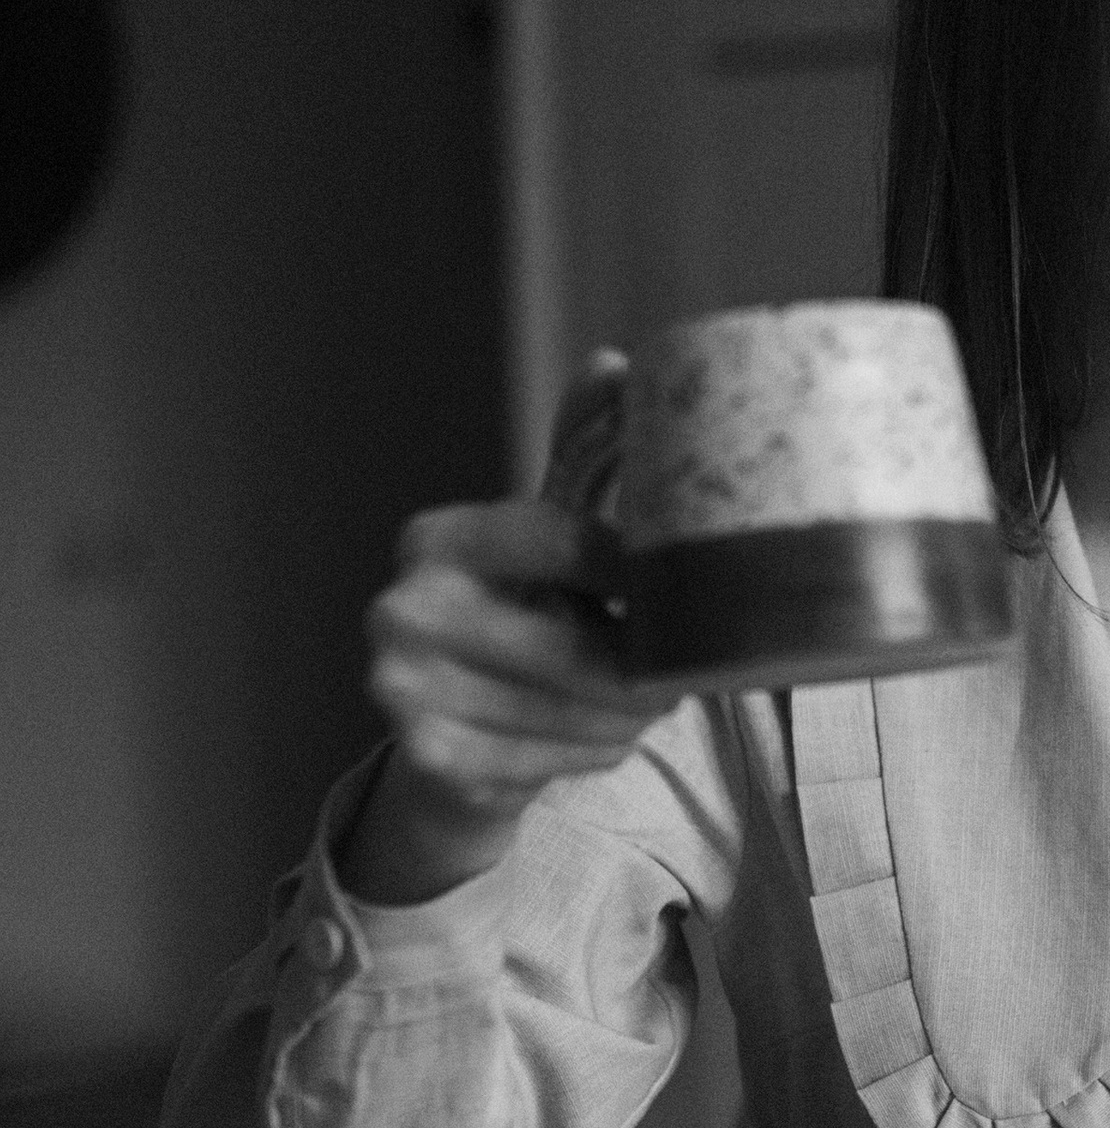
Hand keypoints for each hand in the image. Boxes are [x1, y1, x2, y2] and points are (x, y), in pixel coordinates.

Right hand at [343, 356, 660, 904]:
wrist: (448, 748)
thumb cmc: (519, 623)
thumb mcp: (546, 539)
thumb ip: (580, 455)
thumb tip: (617, 365)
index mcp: (435, 539)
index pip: (568, 543)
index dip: (642, 574)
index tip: (689, 590)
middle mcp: (402, 608)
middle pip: (582, 648)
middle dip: (646, 671)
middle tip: (676, 674)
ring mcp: (402, 689)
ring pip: (581, 712)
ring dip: (628, 718)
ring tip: (630, 706)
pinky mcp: (428, 760)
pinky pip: (558, 762)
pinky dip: (593, 755)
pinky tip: (585, 739)